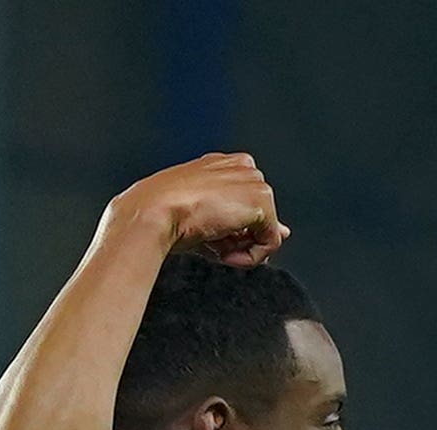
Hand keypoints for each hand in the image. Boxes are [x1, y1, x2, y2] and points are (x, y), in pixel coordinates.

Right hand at [116, 152, 284, 267]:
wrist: (153, 213)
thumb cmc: (163, 215)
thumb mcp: (203, 220)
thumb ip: (240, 226)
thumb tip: (282, 233)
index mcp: (222, 164)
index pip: (242, 204)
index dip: (230, 230)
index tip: (210, 240)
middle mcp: (242, 167)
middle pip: (255, 218)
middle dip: (235, 239)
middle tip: (209, 244)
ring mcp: (253, 182)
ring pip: (264, 230)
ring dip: (240, 249)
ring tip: (214, 247)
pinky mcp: (261, 201)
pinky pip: (270, 242)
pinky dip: (249, 257)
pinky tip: (225, 255)